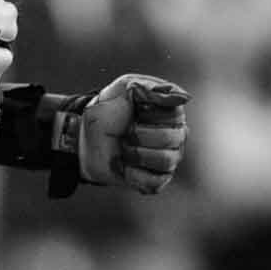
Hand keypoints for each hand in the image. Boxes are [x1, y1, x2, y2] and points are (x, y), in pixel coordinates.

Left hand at [79, 75, 188, 192]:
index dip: (150, 114)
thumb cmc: (108, 109)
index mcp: (171, 112)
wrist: (86, 137)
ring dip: (137, 154)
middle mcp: (175, 135)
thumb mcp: (125, 87)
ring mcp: (168, 158)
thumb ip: (152, 89)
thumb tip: (183, 98)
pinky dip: (134, 173)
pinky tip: (123, 165)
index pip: (175, 115)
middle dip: (140, 135)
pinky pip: (156, 182)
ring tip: (124, 148)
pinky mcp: (156, 179)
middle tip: (126, 131)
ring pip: (166, 161)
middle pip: (171, 138)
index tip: (136, 110)